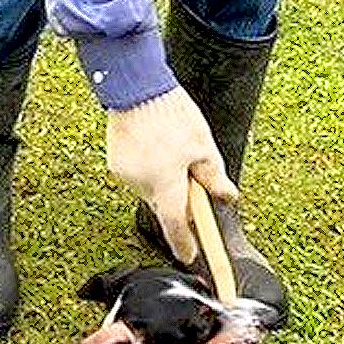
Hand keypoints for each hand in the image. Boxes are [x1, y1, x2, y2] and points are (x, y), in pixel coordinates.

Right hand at [106, 86, 238, 264]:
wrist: (136, 87)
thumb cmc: (170, 114)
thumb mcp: (203, 146)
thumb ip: (214, 178)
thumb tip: (227, 197)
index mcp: (165, 184)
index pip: (175, 226)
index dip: (184, 244)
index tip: (190, 256)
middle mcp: (142, 185)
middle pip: (165, 205)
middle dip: (178, 197)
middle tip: (190, 174)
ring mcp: (125, 175)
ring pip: (151, 190)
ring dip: (164, 181)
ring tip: (170, 150)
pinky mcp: (115, 165)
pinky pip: (138, 177)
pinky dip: (149, 169)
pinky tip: (154, 146)